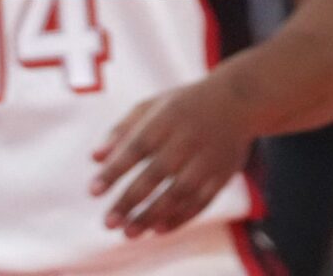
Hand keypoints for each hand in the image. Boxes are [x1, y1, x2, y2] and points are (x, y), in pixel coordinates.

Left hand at [90, 77, 257, 237]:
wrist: (239, 101)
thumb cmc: (184, 105)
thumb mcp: (152, 106)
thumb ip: (122, 130)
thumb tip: (94, 159)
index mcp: (167, 117)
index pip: (137, 147)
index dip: (115, 170)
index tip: (93, 191)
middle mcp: (188, 138)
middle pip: (156, 173)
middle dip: (131, 200)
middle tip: (108, 222)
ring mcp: (208, 158)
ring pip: (179, 192)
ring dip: (153, 215)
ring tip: (129, 232)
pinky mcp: (222, 175)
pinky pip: (201, 201)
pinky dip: (180, 217)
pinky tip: (158, 229)